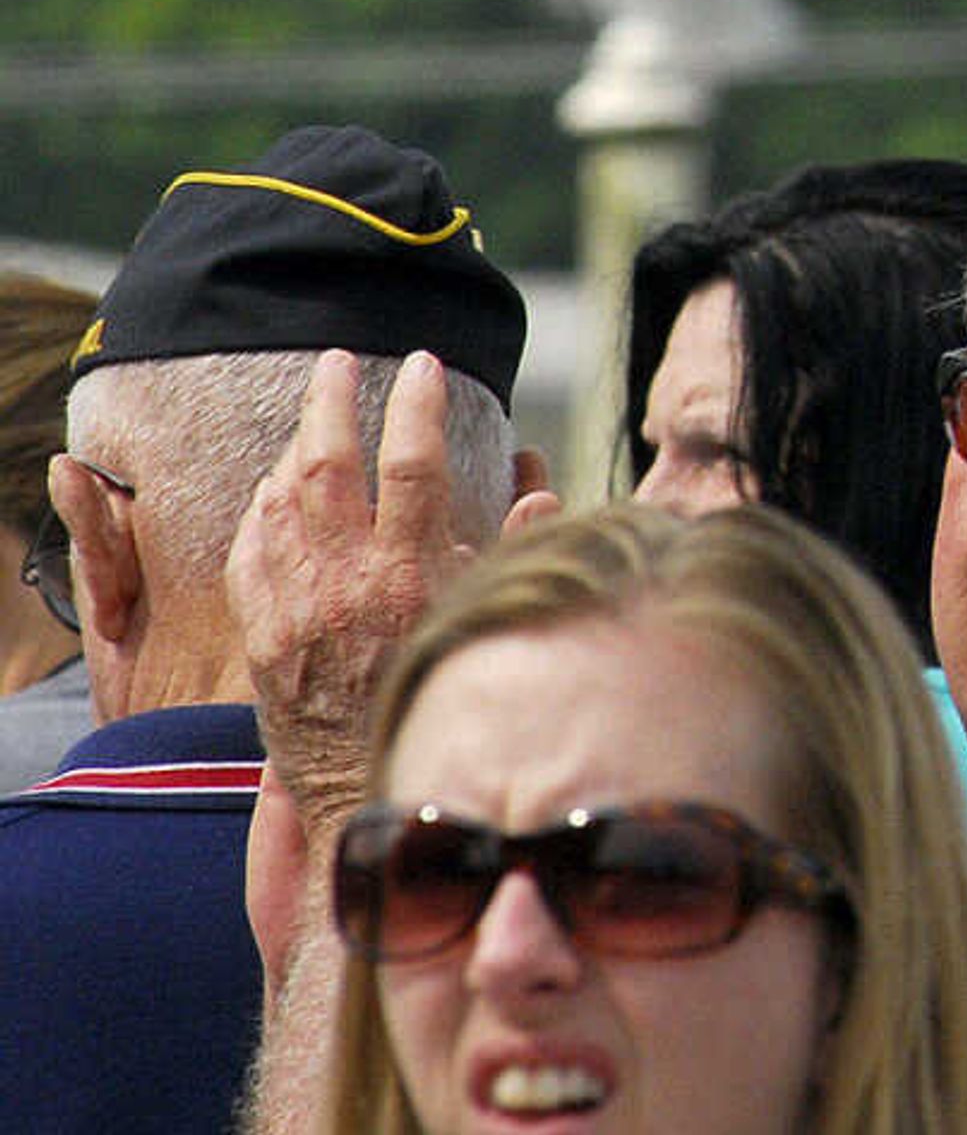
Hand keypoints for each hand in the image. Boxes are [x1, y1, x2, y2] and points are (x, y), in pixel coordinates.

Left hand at [226, 350, 555, 828]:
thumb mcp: (489, 617)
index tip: (424, 364)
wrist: (367, 784)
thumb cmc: (442, 694)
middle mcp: (347, 581)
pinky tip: (276, 489)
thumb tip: (536, 484)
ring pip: (281, 499)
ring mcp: (295, 605)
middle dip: (334, 399)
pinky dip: (262, 508)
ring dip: (296, 446)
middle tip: (342, 361)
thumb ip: (512, 546)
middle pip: (328, 463)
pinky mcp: (262, 632)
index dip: (418, 403)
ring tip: (313, 416)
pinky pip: (251, 549)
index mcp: (412, 573)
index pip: (414, 462)